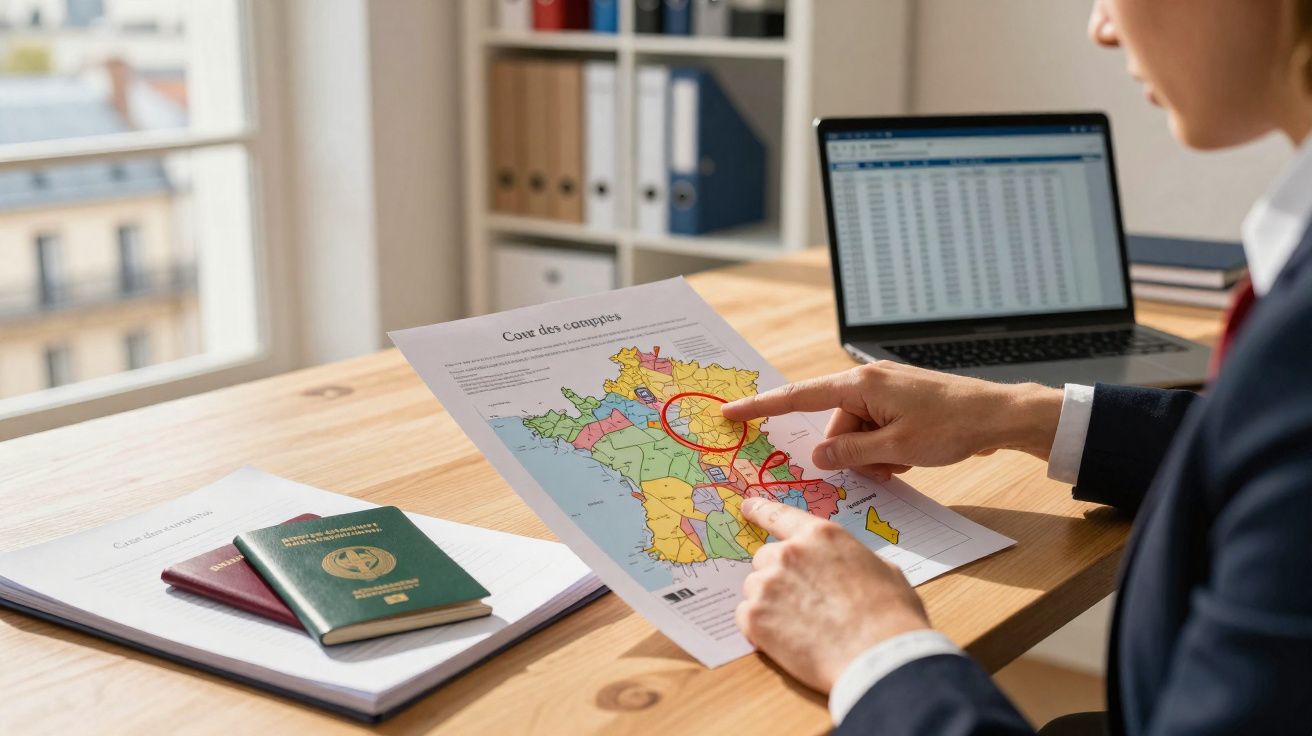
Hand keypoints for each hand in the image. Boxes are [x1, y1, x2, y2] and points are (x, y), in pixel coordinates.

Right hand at [722, 362, 1061, 480]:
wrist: (1001, 415)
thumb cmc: (952, 426)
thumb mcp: (895, 449)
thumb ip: (850, 454)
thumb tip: (817, 458)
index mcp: (860, 385)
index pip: (798, 397)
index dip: (762, 407)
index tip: (731, 412)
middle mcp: (868, 381)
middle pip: (834, 425)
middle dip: (850, 452)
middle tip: (885, 464)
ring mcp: (886, 390)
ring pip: (856, 432)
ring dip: (872, 453)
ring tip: (904, 460)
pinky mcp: (901, 401)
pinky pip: (876, 429)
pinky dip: (886, 447)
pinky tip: (910, 454)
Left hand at [736, 496, 929, 691]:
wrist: (877, 657)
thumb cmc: (890, 617)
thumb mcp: (883, 571)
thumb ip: (852, 560)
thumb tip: (849, 568)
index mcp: (820, 536)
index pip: (780, 515)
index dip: (761, 510)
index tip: (747, 506)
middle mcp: (788, 553)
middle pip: (766, 557)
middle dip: (779, 575)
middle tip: (803, 600)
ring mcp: (768, 584)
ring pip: (755, 587)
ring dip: (769, 601)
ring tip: (800, 624)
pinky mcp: (754, 617)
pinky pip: (747, 615)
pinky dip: (761, 627)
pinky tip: (788, 639)